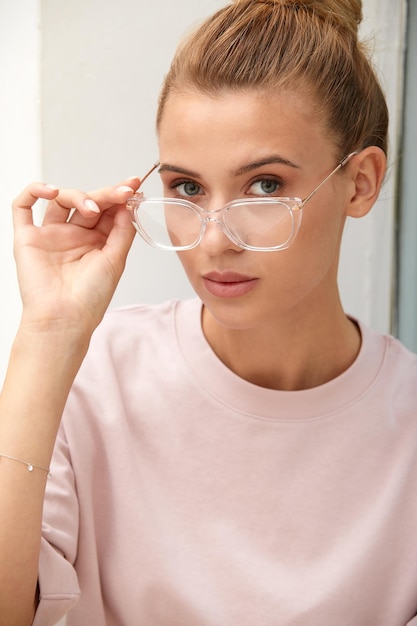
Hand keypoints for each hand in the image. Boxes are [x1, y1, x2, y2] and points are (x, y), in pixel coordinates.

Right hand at [12, 177, 139, 334]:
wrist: (64, 318)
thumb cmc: (90, 298)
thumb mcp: (116, 260)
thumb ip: (122, 230)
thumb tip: (127, 203)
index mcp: (96, 243)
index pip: (106, 210)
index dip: (119, 196)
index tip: (133, 185)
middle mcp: (73, 236)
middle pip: (87, 201)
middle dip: (106, 193)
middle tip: (121, 192)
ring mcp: (50, 235)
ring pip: (61, 199)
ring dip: (78, 195)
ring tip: (92, 208)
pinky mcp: (27, 238)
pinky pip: (23, 206)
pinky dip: (34, 191)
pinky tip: (52, 191)